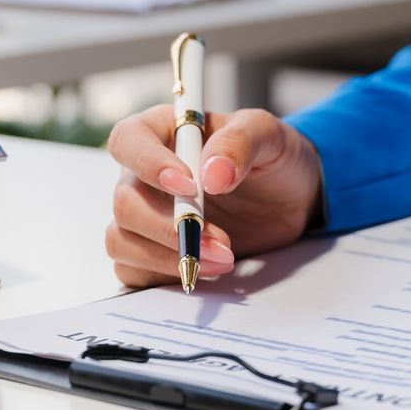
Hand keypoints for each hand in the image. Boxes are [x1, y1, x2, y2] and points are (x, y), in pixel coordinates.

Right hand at [105, 105, 322, 288]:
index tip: (189, 187)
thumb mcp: (267, 134)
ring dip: (169, 258)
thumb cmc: (270, 155)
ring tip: (223, 260)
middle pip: (126, 203)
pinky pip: (134, 271)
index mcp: (161, 132)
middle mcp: (142, 175)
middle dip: (171, 228)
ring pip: (123, 242)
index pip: (128, 140)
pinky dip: (165, 276)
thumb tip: (212, 175)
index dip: (148, 164)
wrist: (288, 197)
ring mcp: (144, 215)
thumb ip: (240, 143)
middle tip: (220, 242)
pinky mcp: (153, 251)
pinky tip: (205, 269)